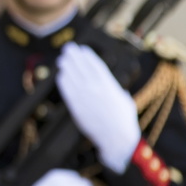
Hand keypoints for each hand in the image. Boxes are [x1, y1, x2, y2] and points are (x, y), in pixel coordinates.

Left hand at [56, 42, 140, 173]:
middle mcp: (96, 89)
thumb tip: (118, 90)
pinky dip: (63, 83)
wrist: (116, 137)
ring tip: (61, 59)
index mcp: (110, 85)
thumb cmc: (124, 121)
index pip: (96, 66)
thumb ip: (118, 92)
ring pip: (73, 78)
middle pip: (82, 68)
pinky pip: (67, 92)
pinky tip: (60, 76)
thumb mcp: (126, 101)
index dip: (88, 56)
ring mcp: (85, 98)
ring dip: (66, 67)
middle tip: (68, 48)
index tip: (83, 48)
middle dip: (74, 57)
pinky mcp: (76, 108)